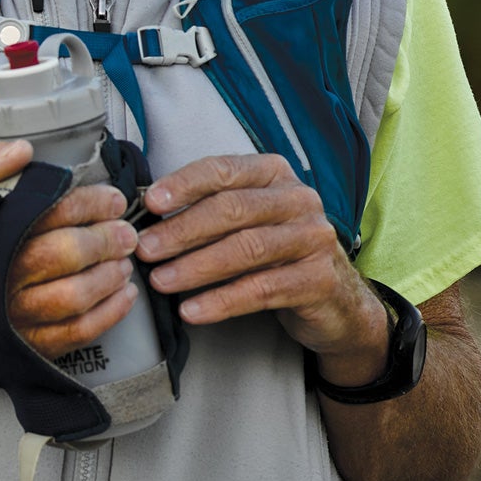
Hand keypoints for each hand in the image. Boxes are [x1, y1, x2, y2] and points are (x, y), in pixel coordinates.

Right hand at [0, 141, 139, 363]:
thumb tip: (21, 150)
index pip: (48, 213)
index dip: (88, 203)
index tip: (110, 199)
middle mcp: (3, 278)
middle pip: (65, 256)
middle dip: (105, 240)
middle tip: (125, 232)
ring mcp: (17, 315)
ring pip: (74, 297)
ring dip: (109, 276)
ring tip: (123, 260)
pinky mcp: (31, 343)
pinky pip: (77, 332)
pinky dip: (109, 314)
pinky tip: (123, 294)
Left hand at [138, 153, 387, 381]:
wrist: (334, 300)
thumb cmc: (274, 252)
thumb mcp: (246, 220)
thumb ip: (208, 208)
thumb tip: (147, 213)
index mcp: (274, 174)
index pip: (224, 170)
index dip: (184, 184)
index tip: (149, 204)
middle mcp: (299, 199)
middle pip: (232, 209)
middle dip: (182, 230)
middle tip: (145, 250)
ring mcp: (313, 238)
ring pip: (246, 248)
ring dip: (195, 266)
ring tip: (160, 281)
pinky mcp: (319, 280)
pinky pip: (261, 290)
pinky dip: (221, 301)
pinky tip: (192, 310)